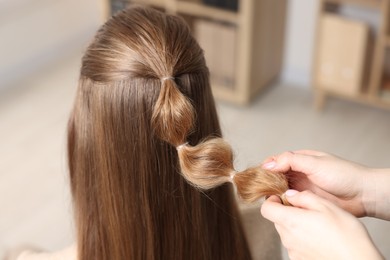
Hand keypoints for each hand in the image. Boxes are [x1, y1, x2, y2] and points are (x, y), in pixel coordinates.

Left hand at [261, 190, 382, 259]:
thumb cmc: (345, 235)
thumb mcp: (326, 205)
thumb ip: (304, 197)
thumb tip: (291, 195)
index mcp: (290, 221)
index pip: (266, 209)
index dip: (272, 200)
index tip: (282, 197)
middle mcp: (288, 238)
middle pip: (277, 220)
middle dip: (287, 212)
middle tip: (306, 209)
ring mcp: (293, 251)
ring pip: (287, 232)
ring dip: (296, 226)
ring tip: (318, 224)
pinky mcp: (300, 259)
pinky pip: (295, 244)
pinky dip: (303, 239)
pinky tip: (320, 237)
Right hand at [262, 150, 370, 216]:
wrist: (363, 195)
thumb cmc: (344, 174)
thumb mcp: (315, 163)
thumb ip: (291, 161)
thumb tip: (269, 163)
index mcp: (300, 160)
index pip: (277, 160)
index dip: (267, 167)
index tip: (260, 174)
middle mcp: (299, 173)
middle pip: (276, 176)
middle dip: (267, 181)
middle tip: (262, 188)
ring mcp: (302, 188)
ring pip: (280, 189)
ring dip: (274, 193)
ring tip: (270, 197)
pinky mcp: (306, 201)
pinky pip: (289, 202)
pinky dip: (282, 203)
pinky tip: (280, 205)